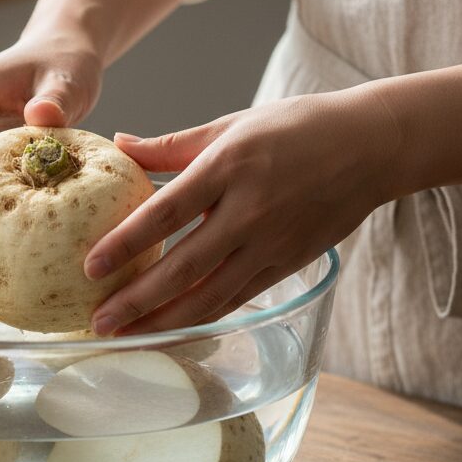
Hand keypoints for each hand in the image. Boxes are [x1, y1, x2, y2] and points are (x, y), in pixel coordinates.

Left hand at [84, 89, 400, 334]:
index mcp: (228, 167)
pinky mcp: (288, 264)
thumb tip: (119, 144)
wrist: (372, 146)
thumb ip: (170, 144)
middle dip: (137, 300)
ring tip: (127, 337)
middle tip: (97, 321)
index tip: (90, 267)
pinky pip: (238, 298)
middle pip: (184, 266)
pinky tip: (173, 329)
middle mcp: (249, 210)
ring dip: (165, 321)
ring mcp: (271, 242)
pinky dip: (204, 317)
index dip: (126, 244)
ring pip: (212, 294)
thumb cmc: (294, 127)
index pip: (166, 213)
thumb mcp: (229, 124)